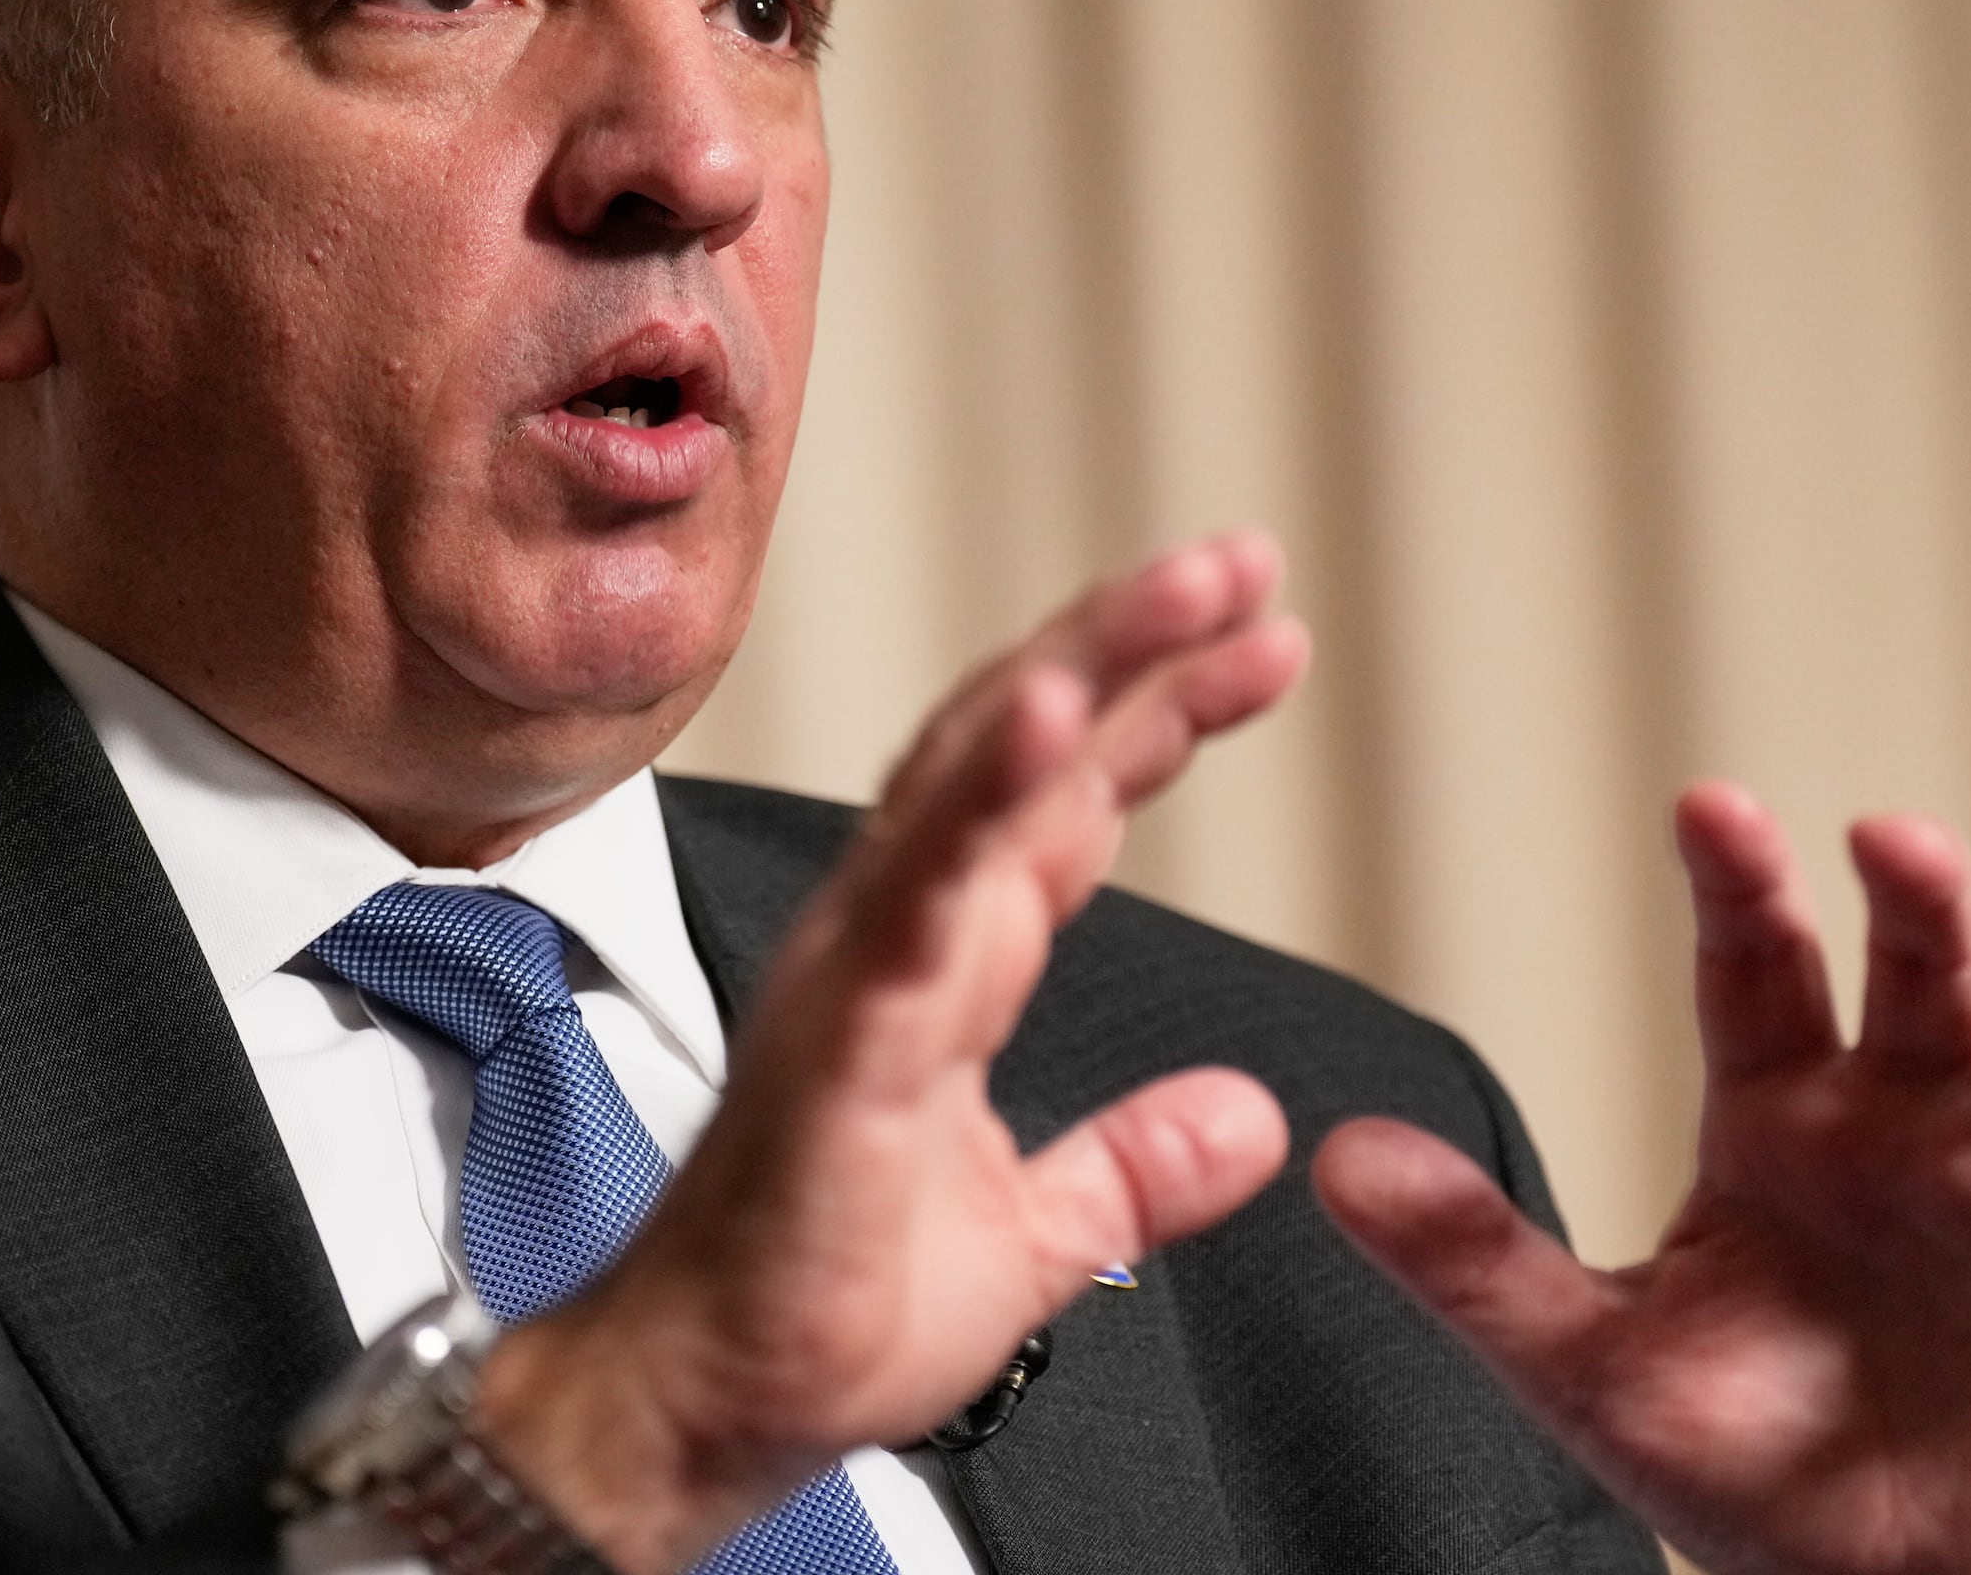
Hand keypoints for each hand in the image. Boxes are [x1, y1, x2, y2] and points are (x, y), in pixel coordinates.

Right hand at [475, 535, 1311, 1572]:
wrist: (707, 1409)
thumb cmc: (823, 1312)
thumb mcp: (1036, 1237)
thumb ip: (1137, 1164)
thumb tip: (1247, 1118)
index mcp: (942, 963)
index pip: (1063, 799)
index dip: (1158, 708)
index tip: (1263, 640)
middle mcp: (893, 936)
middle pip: (1017, 746)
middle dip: (1132, 642)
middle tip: (1241, 561)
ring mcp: (859, 975)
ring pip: (969, 783)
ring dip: (1077, 673)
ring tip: (1178, 593)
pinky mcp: (841, 1042)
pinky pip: (919, 897)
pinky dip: (983, 802)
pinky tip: (1049, 727)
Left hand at [1316, 783, 1970, 1574]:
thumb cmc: (1743, 1463)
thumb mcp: (1587, 1361)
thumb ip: (1468, 1256)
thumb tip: (1331, 1159)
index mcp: (1778, 1117)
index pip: (1756, 972)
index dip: (1739, 887)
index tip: (1710, 807)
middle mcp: (1908, 1120)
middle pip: (1917, 978)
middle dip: (1913, 902)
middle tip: (1890, 839)